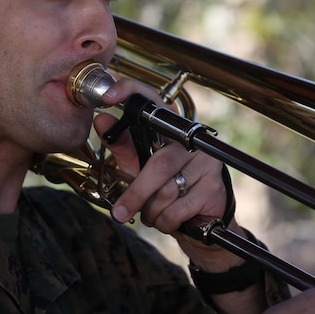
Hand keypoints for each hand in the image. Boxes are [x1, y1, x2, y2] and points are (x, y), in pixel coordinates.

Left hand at [93, 78, 242, 270]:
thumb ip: (121, 144)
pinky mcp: (214, 187)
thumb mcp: (138, 165)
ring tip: (151, 213)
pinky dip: (165, 221)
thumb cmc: (165, 186)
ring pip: (166, 192)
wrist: (199, 220)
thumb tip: (101, 120)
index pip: (153, 99)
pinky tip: (167, 220)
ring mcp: (206, 162)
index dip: (131, 91)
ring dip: (151, 211)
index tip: (107, 98)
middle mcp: (192, 139)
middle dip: (136, 193)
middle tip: (120, 212)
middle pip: (159, 165)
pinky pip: (177, 210)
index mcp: (171, 127)